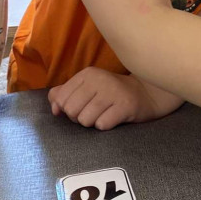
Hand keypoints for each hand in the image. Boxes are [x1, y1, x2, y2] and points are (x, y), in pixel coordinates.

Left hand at [47, 67, 183, 129]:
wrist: (146, 94)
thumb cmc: (111, 94)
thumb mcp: (88, 88)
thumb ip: (65, 94)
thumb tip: (54, 107)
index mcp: (87, 74)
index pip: (61, 99)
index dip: (67, 109)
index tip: (81, 107)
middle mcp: (99, 79)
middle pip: (71, 111)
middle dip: (79, 118)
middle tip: (93, 113)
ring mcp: (113, 92)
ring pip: (85, 120)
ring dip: (92, 123)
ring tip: (104, 115)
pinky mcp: (125, 106)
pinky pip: (102, 125)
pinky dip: (105, 126)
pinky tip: (113, 118)